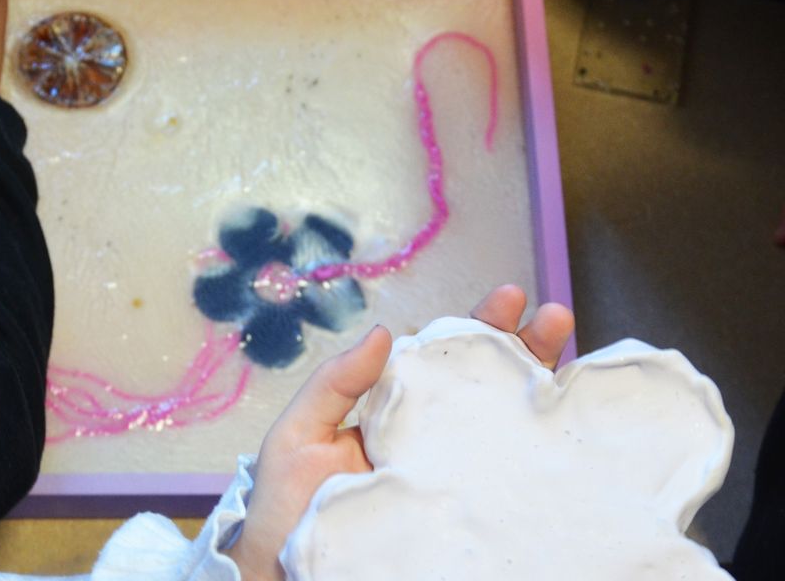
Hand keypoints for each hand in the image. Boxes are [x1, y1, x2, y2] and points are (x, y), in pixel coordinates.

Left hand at [225, 285, 573, 580]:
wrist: (285, 578)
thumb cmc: (286, 510)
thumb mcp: (299, 435)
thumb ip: (335, 384)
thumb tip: (383, 332)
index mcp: (396, 415)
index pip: (446, 362)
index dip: (480, 328)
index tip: (510, 298)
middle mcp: (433, 444)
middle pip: (488, 388)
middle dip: (526, 349)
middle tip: (553, 318)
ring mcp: (452, 481)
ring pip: (506, 429)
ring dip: (541, 388)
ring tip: (565, 351)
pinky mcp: (462, 523)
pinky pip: (505, 490)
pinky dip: (538, 461)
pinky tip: (563, 430)